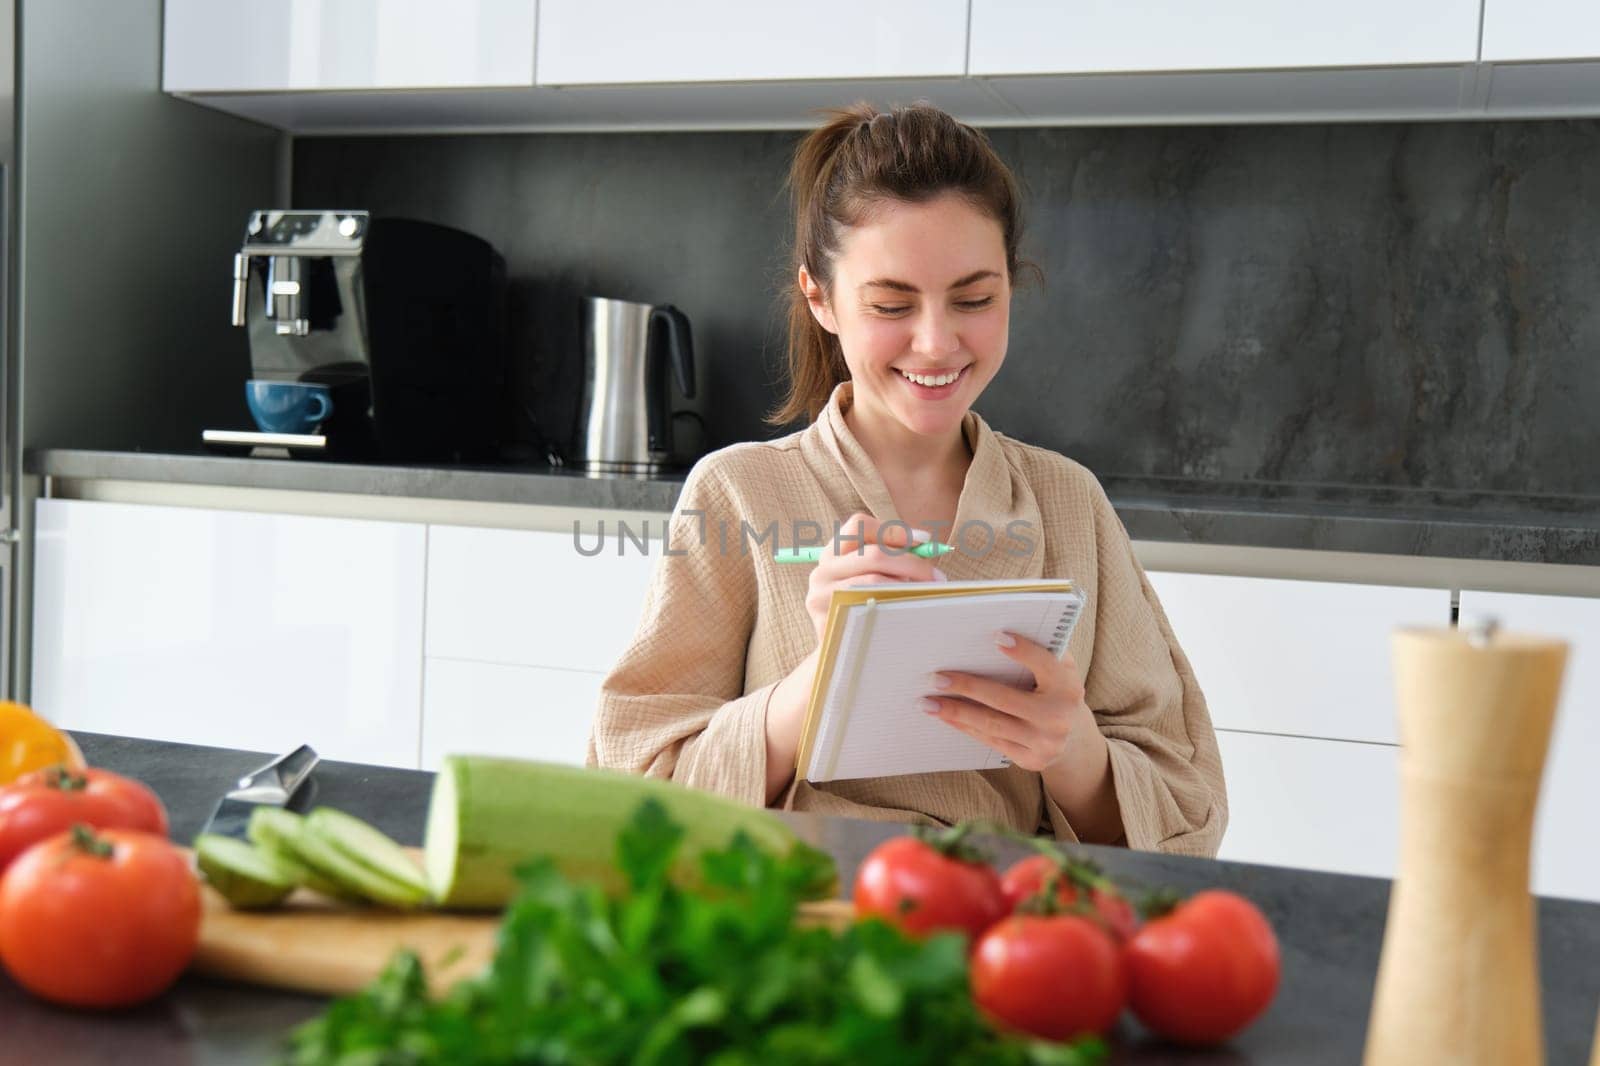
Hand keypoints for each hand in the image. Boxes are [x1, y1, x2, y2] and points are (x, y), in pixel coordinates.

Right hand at [801, 512, 943, 644]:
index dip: (894, 530)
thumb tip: (927, 546)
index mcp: (833, 552)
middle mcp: (822, 569)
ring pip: (872, 580)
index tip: (926, 541)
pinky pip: (867, 607)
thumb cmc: (865, 608)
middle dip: (912, 563)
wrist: (841, 653)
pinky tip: (909, 609)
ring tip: (928, 594)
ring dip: (907, 585)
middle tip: (937, 576)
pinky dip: (893, 604)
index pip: (859, 525)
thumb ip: (892, 558)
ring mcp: (820, 595)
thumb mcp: (873, 577)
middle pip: (872, 554)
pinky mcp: (826, 620)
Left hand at [923, 632, 1094, 773]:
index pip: (1044, 665)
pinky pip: (991, 741)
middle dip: (967, 687)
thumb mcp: (1059, 669)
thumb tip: (997, 632)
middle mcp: (1058, 716)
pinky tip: (945, 716)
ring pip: (992, 724)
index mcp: (1067, 686)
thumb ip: (1040, 650)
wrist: (1073, 739)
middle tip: (936, 677)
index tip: (996, 637)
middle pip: (1004, 699)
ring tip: (927, 702)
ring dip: (956, 711)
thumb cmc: (1055, 691)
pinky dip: (965, 726)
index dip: (1022, 651)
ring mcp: (1045, 742)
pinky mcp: (1030, 759)